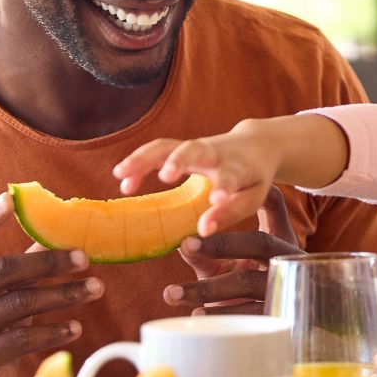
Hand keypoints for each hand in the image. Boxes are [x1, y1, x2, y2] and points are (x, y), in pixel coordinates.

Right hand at [0, 194, 102, 376]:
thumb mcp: (3, 294)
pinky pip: (21, 340)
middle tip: (85, 258)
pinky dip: (54, 331)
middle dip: (48, 262)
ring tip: (95, 289)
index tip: (9, 199)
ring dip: (63, 296)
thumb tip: (62, 229)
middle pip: (2, 270)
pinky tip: (76, 327)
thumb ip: (24, 265)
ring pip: (18, 305)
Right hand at [114, 120, 280, 233]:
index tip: (216, 200)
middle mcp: (215, 152)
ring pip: (167, 146)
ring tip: (121, 175)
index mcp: (238, 167)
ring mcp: (195, 147)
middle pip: (196, 149)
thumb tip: (202, 230)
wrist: (255, 145)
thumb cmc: (251, 179)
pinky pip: (156, 151)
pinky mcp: (180, 148)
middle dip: (180, 160)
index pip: (231, 176)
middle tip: (165, 174)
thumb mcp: (250, 198)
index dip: (223, 188)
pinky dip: (138, 162)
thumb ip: (228, 214)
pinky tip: (123, 180)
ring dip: (144, 158)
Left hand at [162, 186, 301, 314]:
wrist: (269, 322)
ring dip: (208, 287)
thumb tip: (182, 244)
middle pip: (260, 242)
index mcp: (280, 237)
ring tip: (173, 292)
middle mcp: (287, 258)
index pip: (273, 205)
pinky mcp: (278, 314)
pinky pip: (248, 313)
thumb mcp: (226, 265)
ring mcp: (286, 286)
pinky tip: (197, 313)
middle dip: (223, 243)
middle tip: (187, 244)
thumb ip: (205, 253)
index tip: (213, 199)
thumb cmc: (244, 286)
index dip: (249, 199)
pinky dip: (220, 314)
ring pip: (248, 281)